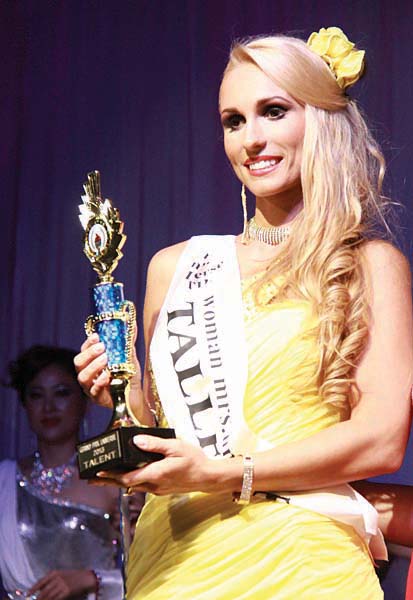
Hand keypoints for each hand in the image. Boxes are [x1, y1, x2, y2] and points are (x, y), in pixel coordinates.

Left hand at [27, 569, 95, 599]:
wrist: (86, 577)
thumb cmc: (73, 576)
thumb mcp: (61, 575)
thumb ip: (51, 581)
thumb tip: (40, 589)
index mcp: (54, 573)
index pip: (40, 581)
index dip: (33, 589)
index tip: (27, 595)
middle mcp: (57, 578)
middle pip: (43, 591)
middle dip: (37, 598)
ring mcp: (62, 585)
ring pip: (49, 596)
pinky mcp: (67, 591)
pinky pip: (56, 599)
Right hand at [74, 328, 141, 407]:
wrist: (136, 395)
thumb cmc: (129, 375)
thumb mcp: (129, 356)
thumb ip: (128, 341)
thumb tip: (132, 323)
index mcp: (92, 362)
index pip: (84, 350)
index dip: (88, 343)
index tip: (97, 335)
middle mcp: (88, 373)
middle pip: (79, 362)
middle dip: (89, 353)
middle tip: (101, 347)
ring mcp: (91, 387)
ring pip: (83, 377)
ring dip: (93, 366)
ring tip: (105, 359)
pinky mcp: (98, 398)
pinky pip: (94, 391)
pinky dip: (100, 382)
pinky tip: (108, 376)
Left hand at [96, 435, 216, 495]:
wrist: (208, 477)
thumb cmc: (194, 460)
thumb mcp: (175, 446)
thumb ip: (155, 444)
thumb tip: (136, 441)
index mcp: (155, 474)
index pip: (127, 477)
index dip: (111, 475)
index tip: (98, 472)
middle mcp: (154, 485)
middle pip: (126, 484)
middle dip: (108, 480)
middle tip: (92, 477)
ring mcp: (157, 489)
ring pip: (133, 486)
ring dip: (118, 481)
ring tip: (104, 476)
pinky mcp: (161, 489)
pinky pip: (142, 486)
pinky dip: (131, 480)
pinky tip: (128, 475)